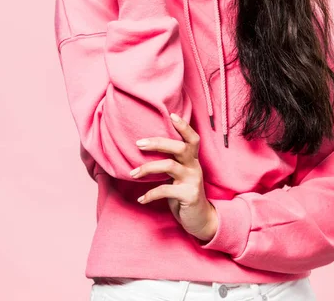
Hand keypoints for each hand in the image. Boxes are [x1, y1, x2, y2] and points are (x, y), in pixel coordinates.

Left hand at [130, 114, 218, 241]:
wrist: (200, 219)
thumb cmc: (184, 192)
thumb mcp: (180, 174)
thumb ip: (172, 161)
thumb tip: (148, 146)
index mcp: (192, 159)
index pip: (192, 138)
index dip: (184, 126)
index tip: (171, 114)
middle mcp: (195, 166)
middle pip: (180, 147)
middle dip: (158, 143)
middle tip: (138, 144)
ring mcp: (193, 180)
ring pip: (169, 166)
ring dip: (147, 168)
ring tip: (132, 173)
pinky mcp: (188, 195)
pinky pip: (165, 190)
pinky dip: (150, 194)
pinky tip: (141, 199)